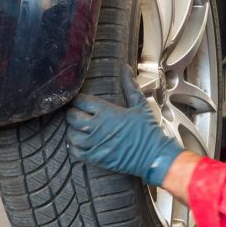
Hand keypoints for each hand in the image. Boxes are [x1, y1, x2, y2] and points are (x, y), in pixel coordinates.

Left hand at [66, 68, 184, 186]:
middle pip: (72, 117)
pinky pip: (76, 151)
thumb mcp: (140, 105)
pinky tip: (79, 143)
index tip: (79, 100)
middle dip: (72, 113)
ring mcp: (94, 144)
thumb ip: (129, 86)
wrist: (153, 156)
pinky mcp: (95, 158)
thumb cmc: (147, 131)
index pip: (81, 101)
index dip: (78, 99)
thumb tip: (125, 68)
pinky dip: (74, 146)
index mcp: (106, 112)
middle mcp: (96, 127)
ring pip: (71, 134)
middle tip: (76, 113)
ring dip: (72, 130)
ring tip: (77, 128)